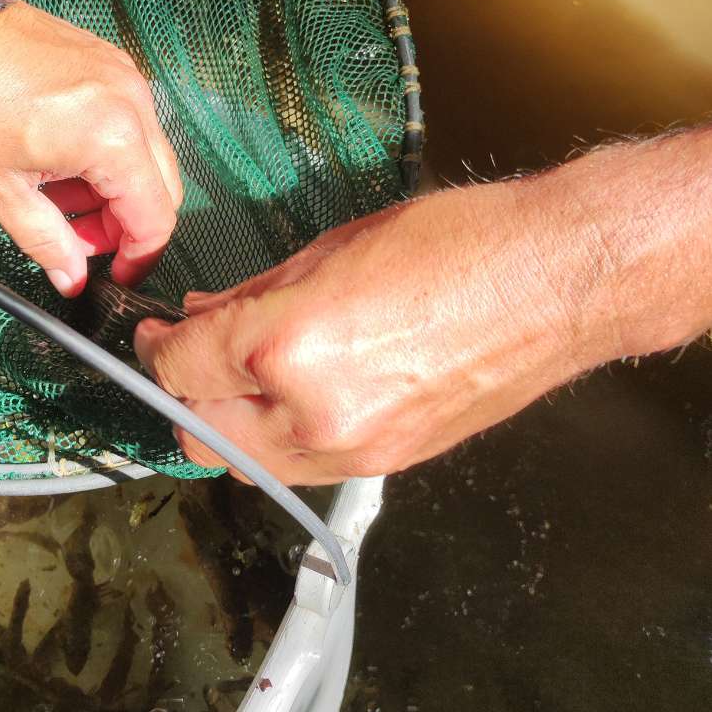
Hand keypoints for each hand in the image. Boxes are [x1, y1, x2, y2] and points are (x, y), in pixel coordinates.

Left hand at [0, 3, 181, 296]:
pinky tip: (60, 159)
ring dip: (117, 188)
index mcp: (111, 137)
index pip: (156, 217)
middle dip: (128, 225)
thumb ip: (46, 242)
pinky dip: (108, 151)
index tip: (115, 277)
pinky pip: (129, 119)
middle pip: (163, 186)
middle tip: (80, 241)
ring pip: (148, 153)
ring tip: (61, 199)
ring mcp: (122, 73)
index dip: (139, 258)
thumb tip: (71, 278)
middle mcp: (132, 101)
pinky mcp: (105, 59)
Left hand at [133, 176, 619, 484]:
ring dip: (230, 426)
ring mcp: (352, 449)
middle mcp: (309, 411)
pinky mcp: (386, 464)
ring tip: (243, 377)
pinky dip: (281, 438)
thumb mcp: (331, 248)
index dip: (156, 351)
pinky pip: (304, 467)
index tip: (155, 335)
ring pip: (250, 465)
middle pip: (202, 437)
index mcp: (286, 344)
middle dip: (185, 396)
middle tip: (191, 357)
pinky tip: (294, 395)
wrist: (557, 281)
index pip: (181, 369)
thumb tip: (203, 314)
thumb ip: (252, 293)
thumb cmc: (460, 243)